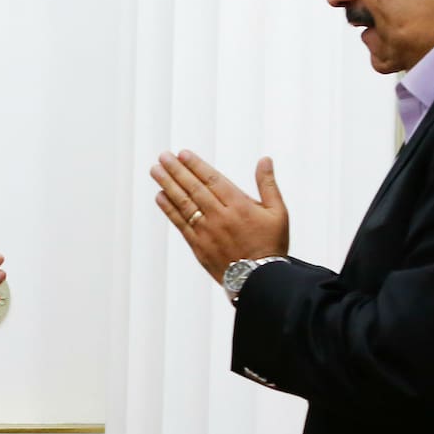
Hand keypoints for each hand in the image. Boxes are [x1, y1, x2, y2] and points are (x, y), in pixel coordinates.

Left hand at [150, 150, 288, 282]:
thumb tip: (265, 159)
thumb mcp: (278, 212)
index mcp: (239, 205)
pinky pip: (180, 223)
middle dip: (176, 170)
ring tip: (155, 170)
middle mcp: (220, 216)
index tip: (182, 154)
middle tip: (163, 156)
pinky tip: (160, 196)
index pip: (212, 179)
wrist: (260, 280)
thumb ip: (267, 184)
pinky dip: (169, 209)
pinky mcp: (198, 246)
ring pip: (183, 203)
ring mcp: (207, 231)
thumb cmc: (271, 244)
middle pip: (194, 188)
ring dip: (168, 185)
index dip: (196, 165)